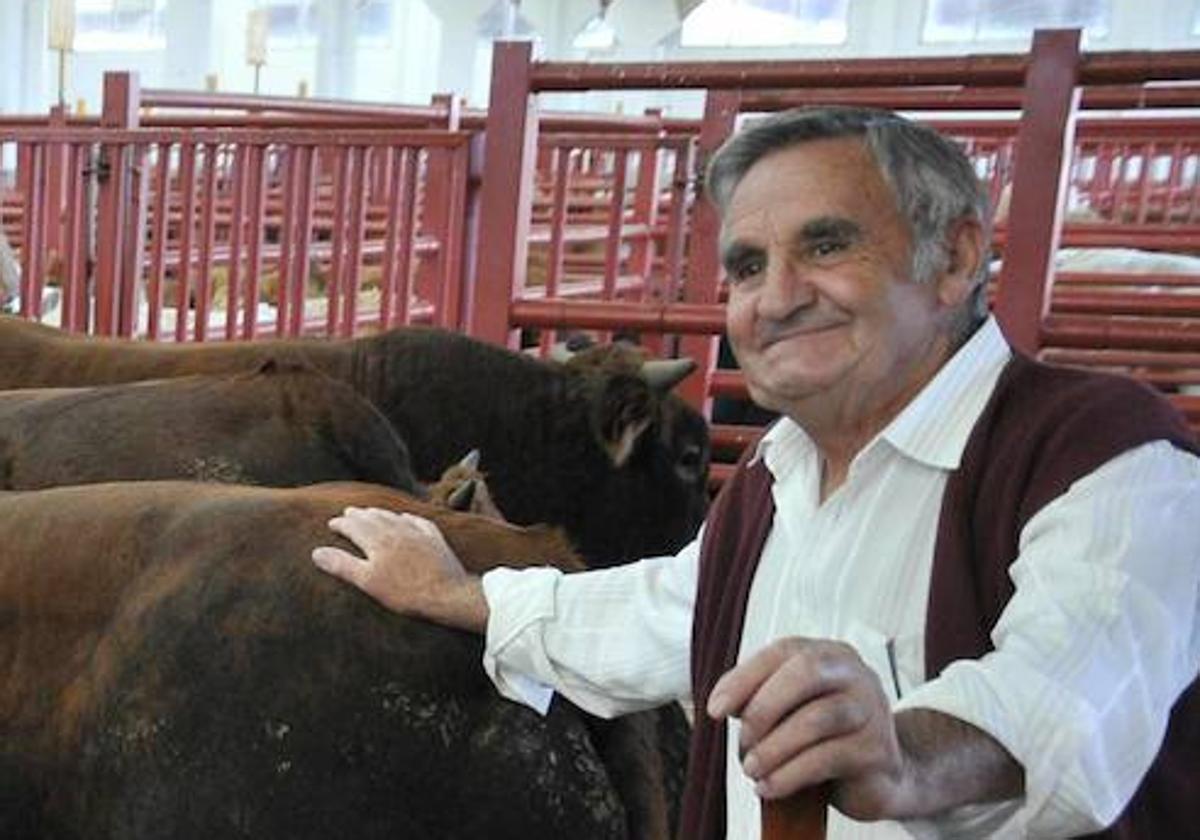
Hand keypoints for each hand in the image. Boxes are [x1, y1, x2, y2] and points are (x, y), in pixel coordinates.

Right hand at [312, 507, 487, 631]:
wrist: (446, 593)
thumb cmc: (405, 591)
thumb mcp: (367, 582)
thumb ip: (342, 565)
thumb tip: (317, 552)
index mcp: (377, 540)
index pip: (354, 526)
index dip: (341, 524)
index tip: (332, 523)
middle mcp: (396, 530)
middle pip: (373, 517)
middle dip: (358, 514)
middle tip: (348, 512)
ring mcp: (417, 533)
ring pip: (394, 516)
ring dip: (380, 513)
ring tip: (371, 512)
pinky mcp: (434, 539)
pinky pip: (418, 521)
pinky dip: (407, 517)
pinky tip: (406, 517)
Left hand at [706, 637, 906, 820]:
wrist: (881, 776)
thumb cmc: (827, 736)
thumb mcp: (794, 709)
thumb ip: (762, 697)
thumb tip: (722, 704)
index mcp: (829, 654)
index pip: (782, 652)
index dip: (744, 678)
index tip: (716, 709)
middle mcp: (854, 674)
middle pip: (805, 672)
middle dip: (764, 706)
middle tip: (742, 739)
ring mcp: (870, 709)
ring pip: (816, 719)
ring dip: (773, 748)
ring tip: (752, 769)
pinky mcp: (876, 749)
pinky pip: (826, 758)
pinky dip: (790, 775)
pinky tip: (770, 786)